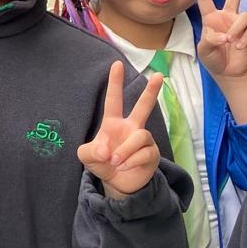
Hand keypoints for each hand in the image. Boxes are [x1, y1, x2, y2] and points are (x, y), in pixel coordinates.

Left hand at [78, 61, 164, 198]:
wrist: (117, 183)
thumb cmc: (102, 163)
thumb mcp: (86, 157)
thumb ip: (89, 152)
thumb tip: (106, 150)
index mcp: (114, 123)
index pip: (114, 100)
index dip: (115, 83)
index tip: (117, 64)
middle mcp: (131, 128)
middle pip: (144, 107)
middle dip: (152, 91)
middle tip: (159, 76)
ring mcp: (144, 140)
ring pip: (140, 137)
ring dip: (125, 151)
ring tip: (116, 162)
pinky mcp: (152, 154)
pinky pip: (144, 153)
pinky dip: (131, 162)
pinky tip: (125, 167)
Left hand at [193, 0, 246, 77]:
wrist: (230, 72)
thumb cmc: (214, 59)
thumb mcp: (204, 50)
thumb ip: (210, 40)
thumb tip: (225, 35)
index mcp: (212, 19)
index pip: (205, 0)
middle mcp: (227, 17)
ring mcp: (241, 24)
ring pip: (244, 16)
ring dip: (237, 30)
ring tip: (231, 42)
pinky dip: (245, 39)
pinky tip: (240, 47)